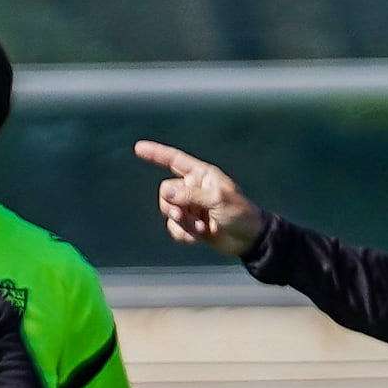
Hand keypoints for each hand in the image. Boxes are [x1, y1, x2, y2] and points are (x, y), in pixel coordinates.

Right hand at [134, 142, 266, 261]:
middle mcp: (194, 188)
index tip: (139, 148)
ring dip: (181, 223)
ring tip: (199, 229)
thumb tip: (165, 193)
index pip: (175, 160)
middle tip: (184, 216)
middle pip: (166, 191)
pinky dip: (181, 234)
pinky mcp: (191, 224)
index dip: (156, 154)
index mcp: (202, 175)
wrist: (248, 239)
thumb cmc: (240, 214)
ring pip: (169, 211)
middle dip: (173, 206)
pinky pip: (174, 227)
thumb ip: (190, 195)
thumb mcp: (217, 200)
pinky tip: (195, 239)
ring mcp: (192, 207)